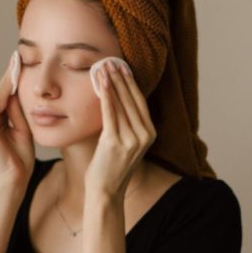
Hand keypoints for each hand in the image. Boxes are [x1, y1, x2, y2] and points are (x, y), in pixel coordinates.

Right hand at [0, 52, 34, 190]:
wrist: (16, 178)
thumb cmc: (20, 157)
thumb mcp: (23, 129)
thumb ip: (17, 112)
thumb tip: (15, 92)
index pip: (4, 97)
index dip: (12, 80)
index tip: (19, 62)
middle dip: (9, 75)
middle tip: (16, 56)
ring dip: (5, 80)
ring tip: (13, 62)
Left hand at [85, 59, 156, 197]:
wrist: (106, 191)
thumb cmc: (111, 167)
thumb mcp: (125, 143)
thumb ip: (125, 124)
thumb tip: (115, 99)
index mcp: (150, 134)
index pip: (140, 102)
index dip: (131, 83)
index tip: (123, 67)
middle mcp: (145, 135)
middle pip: (132, 99)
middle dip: (121, 78)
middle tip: (112, 61)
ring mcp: (132, 139)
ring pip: (121, 103)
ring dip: (112, 82)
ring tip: (104, 66)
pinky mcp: (116, 142)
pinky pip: (110, 113)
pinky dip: (105, 95)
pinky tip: (101, 82)